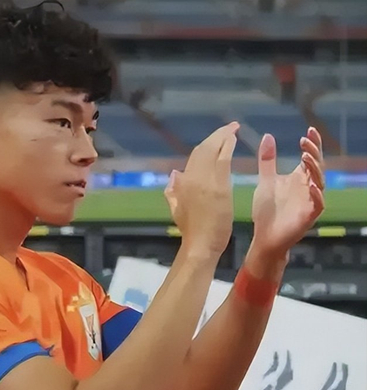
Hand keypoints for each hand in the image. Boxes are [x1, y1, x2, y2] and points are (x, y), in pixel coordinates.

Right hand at [165, 122, 237, 256]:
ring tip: (232, 129)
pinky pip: (222, 159)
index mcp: (181, 183)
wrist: (200, 244)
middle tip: (228, 127)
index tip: (215, 138)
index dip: (205, 145)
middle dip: (215, 136)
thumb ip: (172, 191)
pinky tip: (234, 138)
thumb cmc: (192, 231)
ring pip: (212, 150)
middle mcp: (190, 178)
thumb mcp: (176, 210)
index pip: (193, 157)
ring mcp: (204, 180)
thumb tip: (174, 173)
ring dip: (223, 137)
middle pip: (202, 150)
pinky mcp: (218, 186)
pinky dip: (227, 146)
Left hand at [250, 127, 324, 258]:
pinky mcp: (309, 216)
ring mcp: (310, 202)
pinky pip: (318, 204)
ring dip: (314, 169)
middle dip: (313, 152)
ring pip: (319, 182)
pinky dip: (316, 195)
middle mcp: (308, 187)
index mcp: (299, 178)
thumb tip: (268, 136)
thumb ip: (268, 160)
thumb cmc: (267, 210)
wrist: (264, 236)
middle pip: (317, 166)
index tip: (309, 129)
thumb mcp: (266, 180)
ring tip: (305, 157)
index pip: (310, 157)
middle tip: (305, 141)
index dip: (312, 144)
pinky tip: (311, 186)